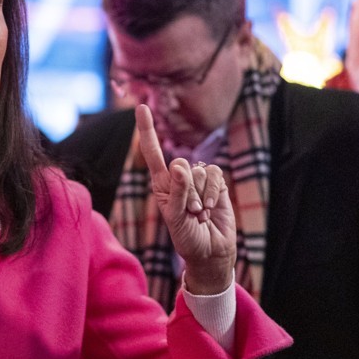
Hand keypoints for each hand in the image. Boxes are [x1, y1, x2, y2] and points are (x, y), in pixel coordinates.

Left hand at [136, 104, 235, 293]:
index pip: (153, 152)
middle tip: (189, 212)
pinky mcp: (217, 184)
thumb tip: (180, 166)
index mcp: (161, 184)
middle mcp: (178, 178)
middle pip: (180, 164)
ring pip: (199, 171)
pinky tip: (211, 208)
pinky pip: (215, 174)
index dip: (147, 129)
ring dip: (200, 196)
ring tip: (199, 214)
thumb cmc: (186, 237)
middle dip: (186, 190)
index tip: (141, 107)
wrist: (210, 251)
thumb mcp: (175, 217)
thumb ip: (176, 192)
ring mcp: (199, 180)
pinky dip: (213, 192)